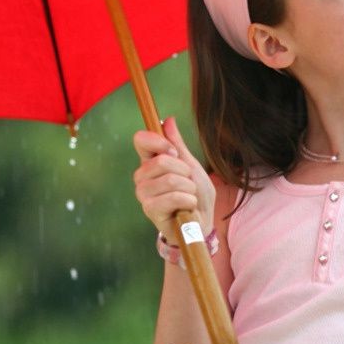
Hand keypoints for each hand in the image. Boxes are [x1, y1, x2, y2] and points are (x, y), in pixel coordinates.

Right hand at [132, 115, 215, 242]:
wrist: (202, 223)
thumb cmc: (196, 195)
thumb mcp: (191, 166)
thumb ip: (178, 145)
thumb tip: (167, 120)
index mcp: (150, 162)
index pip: (141, 140)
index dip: (159, 141)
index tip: (174, 152)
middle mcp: (141, 176)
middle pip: (162, 160)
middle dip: (185, 172)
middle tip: (188, 184)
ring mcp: (143, 193)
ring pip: (171, 179)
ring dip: (189, 189)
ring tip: (189, 198)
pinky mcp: (150, 209)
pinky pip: (174, 196)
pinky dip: (189, 201)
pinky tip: (187, 208)